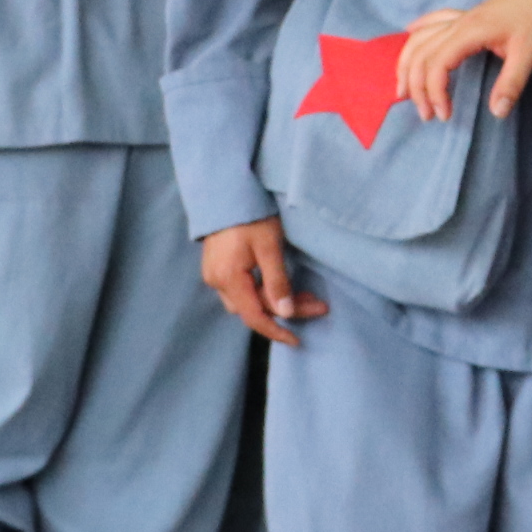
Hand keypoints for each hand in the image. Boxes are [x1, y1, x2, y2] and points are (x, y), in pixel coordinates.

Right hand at [199, 217, 325, 345]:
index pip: (254, 317)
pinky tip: (280, 287)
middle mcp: (217, 281)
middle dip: (285, 311)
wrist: (225, 190)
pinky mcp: (217, 266)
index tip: (297, 340)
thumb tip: (286, 313)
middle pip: (253, 309)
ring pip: (247, 300)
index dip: (277, 331)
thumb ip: (277, 282)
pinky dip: (262, 292)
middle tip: (317, 304)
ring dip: (275, 302)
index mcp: (228, 278)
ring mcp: (214, 274)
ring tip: (305, 296)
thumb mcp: (269, 247)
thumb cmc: (249, 214)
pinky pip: (240, 289)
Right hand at [399, 0, 531, 123]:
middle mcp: (458, 24)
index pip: (436, 64)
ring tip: (404, 89)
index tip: (445, 115)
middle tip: (426, 114)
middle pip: (421, 54)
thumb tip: (496, 113)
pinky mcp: (467, 16)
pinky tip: (409, 34)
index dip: (434, 92)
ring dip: (407, 63)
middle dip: (416, 86)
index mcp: (469, 32)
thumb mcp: (529, 53)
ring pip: (420, 38)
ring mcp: (460, 18)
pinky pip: (432, 21)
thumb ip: (511, 83)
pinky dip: (417, 32)